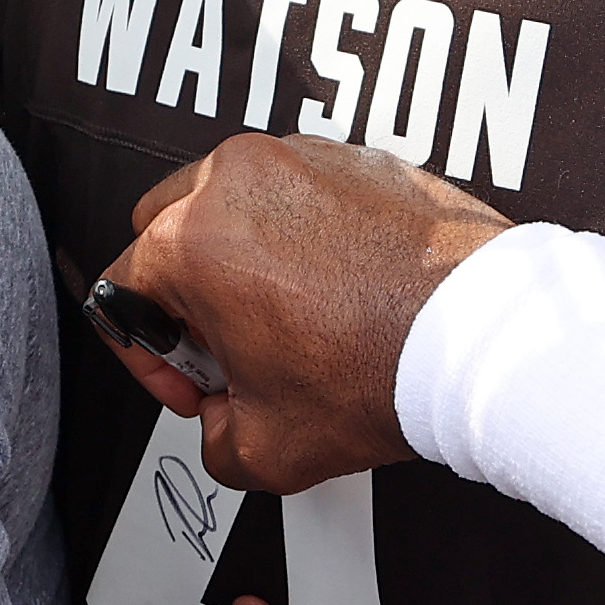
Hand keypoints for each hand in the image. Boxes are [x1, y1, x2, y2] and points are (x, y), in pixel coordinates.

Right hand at [102, 132, 509, 493]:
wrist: (482, 338)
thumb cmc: (386, 370)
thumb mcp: (268, 449)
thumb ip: (215, 439)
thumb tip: (222, 426)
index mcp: (190, 239)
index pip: (122, 298)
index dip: (151, 363)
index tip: (194, 386)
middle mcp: (236, 180)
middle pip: (164, 232)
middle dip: (187, 298)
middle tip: (233, 352)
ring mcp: (298, 158)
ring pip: (232, 204)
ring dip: (242, 262)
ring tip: (291, 324)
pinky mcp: (355, 155)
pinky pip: (300, 193)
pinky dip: (303, 237)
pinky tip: (337, 293)